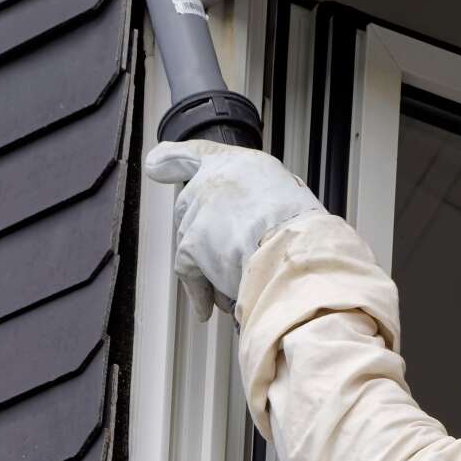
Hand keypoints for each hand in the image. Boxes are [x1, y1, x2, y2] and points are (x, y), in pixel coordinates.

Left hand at [143, 139, 325, 321]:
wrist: (298, 252)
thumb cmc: (305, 233)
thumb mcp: (289, 200)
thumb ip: (259, 204)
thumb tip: (250, 231)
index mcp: (244, 166)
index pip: (198, 154)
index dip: (172, 159)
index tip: (156, 165)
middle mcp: (217, 181)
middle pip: (192, 208)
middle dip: (204, 236)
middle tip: (229, 255)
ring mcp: (201, 212)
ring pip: (192, 243)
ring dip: (210, 267)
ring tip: (238, 284)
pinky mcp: (193, 244)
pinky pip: (188, 271)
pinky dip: (199, 292)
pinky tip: (209, 306)